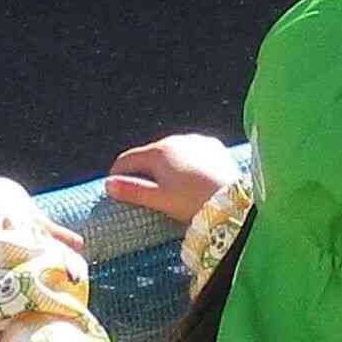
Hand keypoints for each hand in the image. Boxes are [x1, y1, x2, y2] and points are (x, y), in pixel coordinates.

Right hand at [103, 134, 237, 224]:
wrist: (233, 200)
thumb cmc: (193, 201)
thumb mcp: (160, 199)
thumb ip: (133, 191)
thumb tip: (108, 185)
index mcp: (158, 152)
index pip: (127, 159)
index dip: (117, 173)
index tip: (113, 187)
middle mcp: (175, 140)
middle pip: (149, 155)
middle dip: (142, 170)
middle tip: (140, 190)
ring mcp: (195, 141)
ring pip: (172, 152)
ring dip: (165, 165)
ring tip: (166, 185)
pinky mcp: (213, 146)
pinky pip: (192, 152)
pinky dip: (186, 162)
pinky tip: (189, 177)